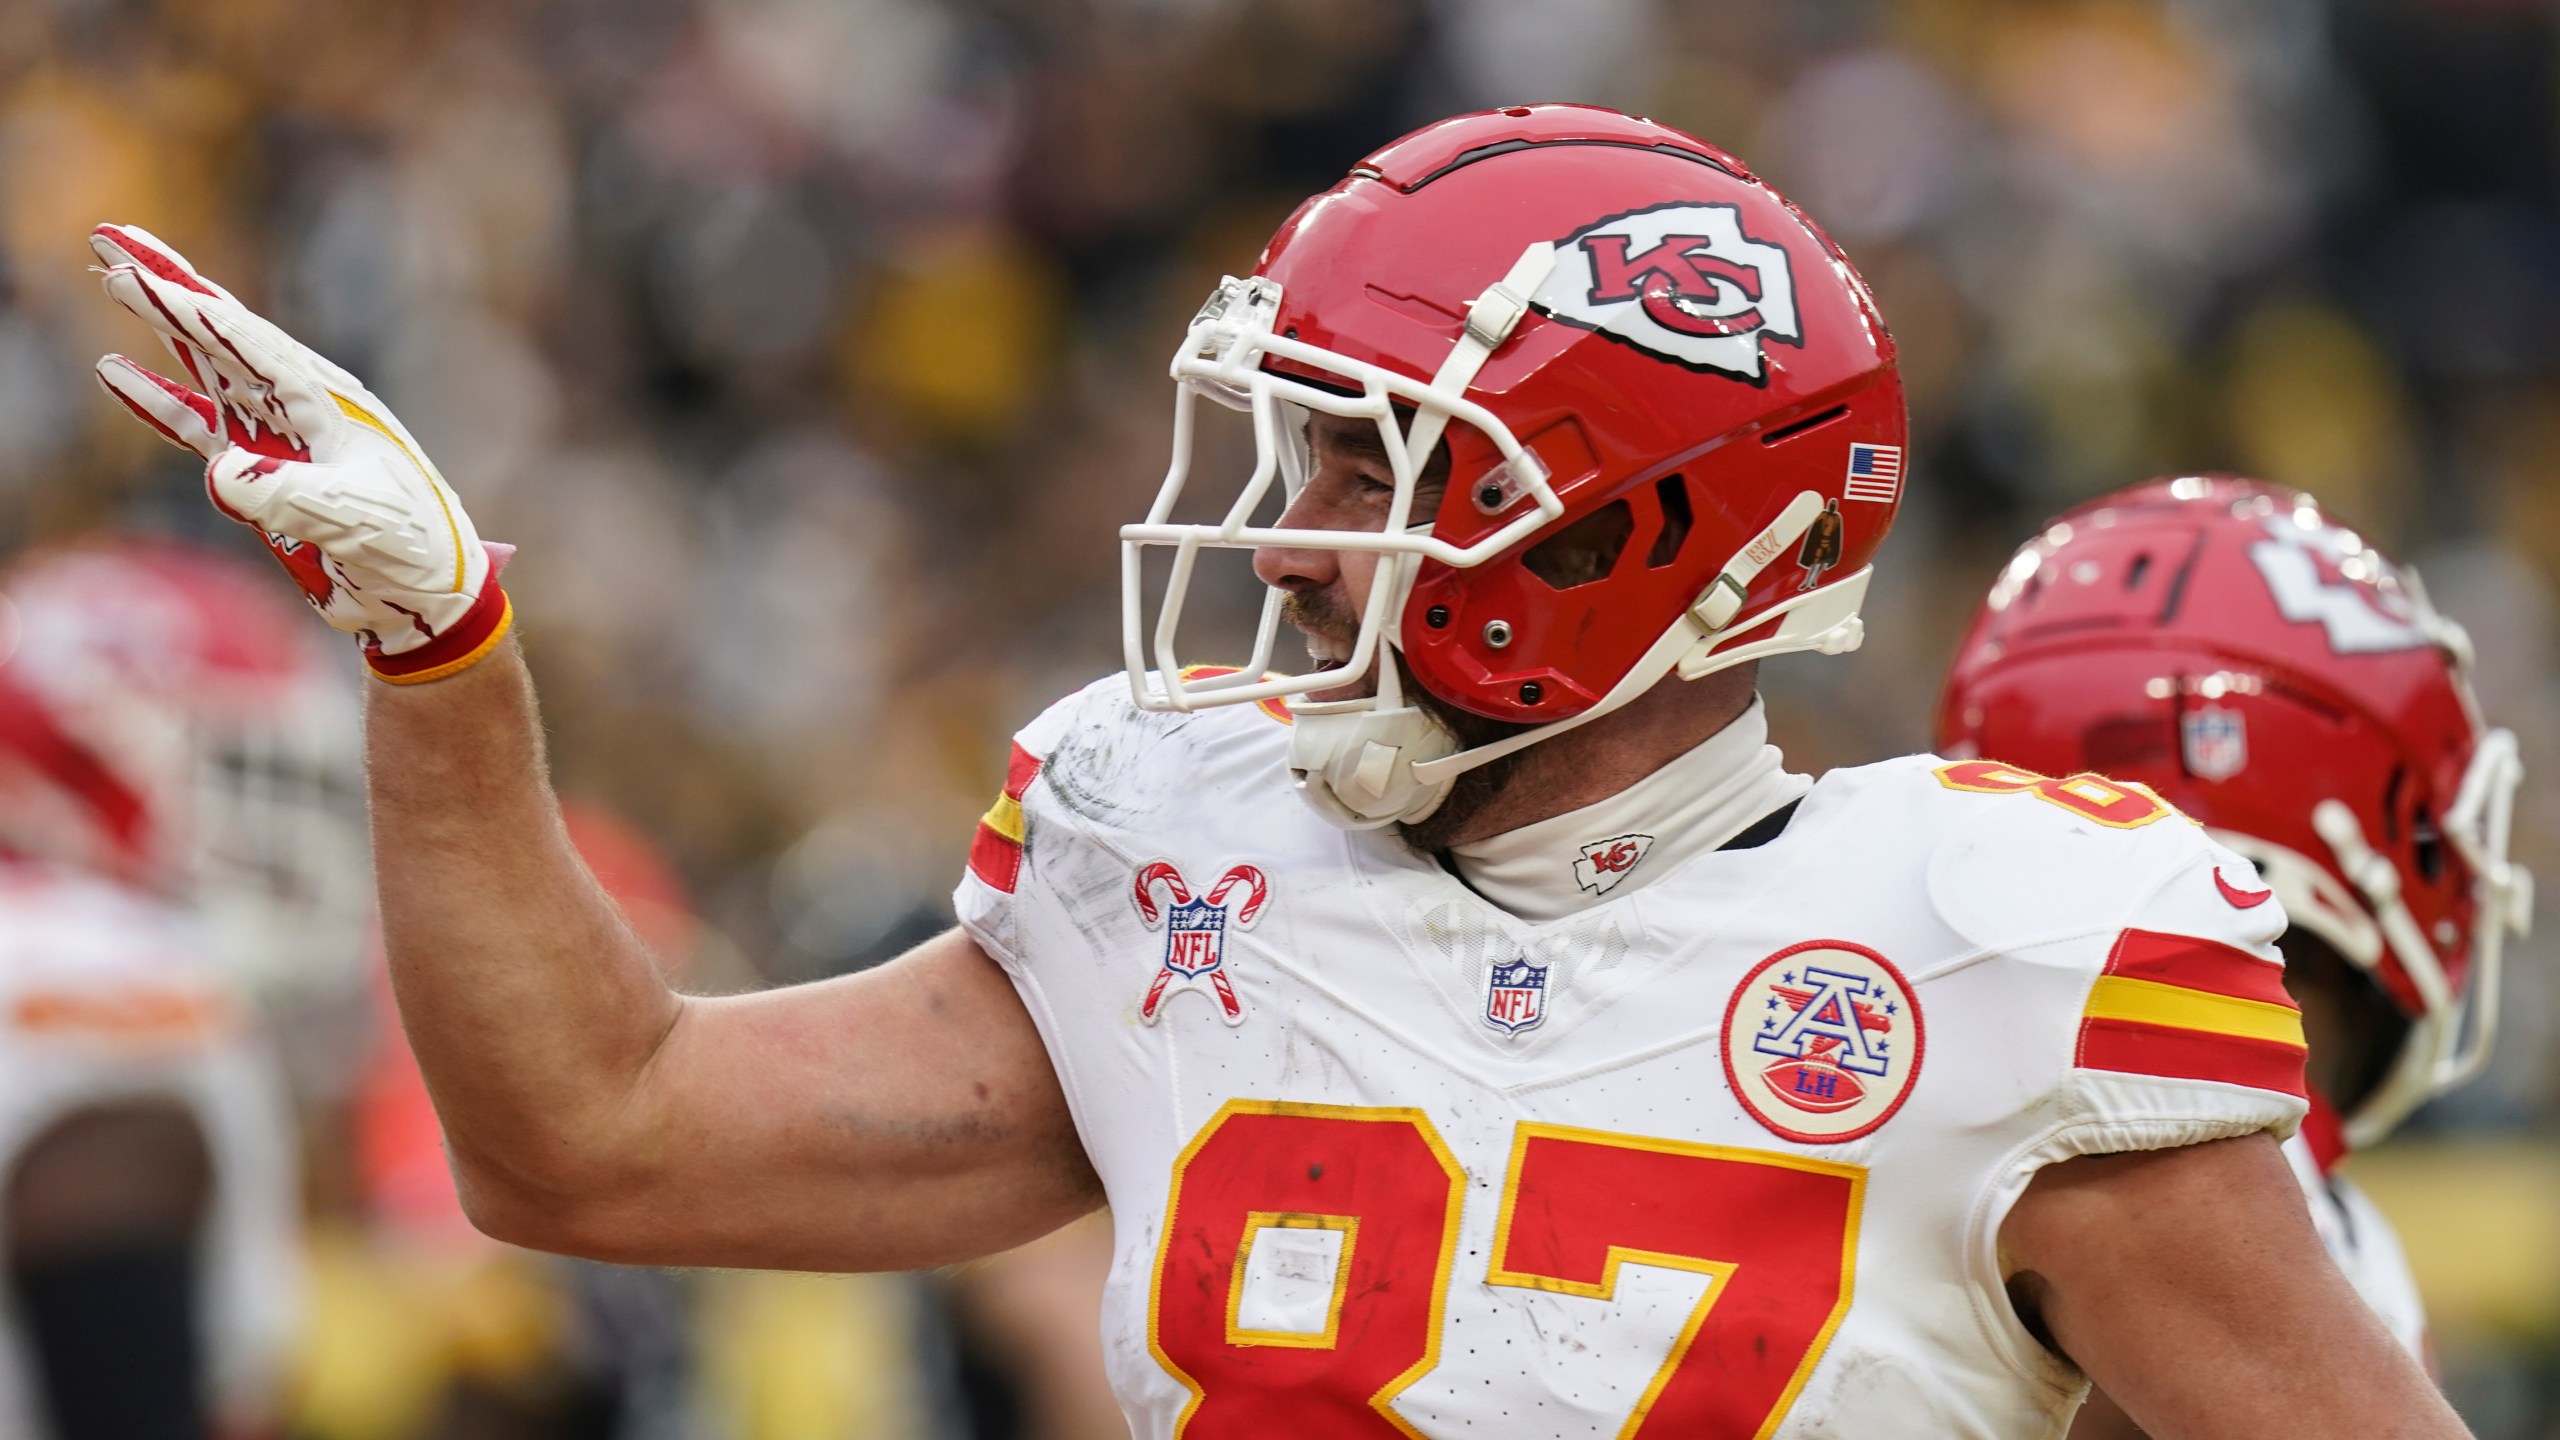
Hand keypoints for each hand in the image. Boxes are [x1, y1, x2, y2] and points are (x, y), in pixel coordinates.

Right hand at [89, 223, 512, 683]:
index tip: (141, 272)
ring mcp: (283, 436)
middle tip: (108, 234)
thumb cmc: (409, 550)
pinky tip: (116, 373)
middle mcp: (304, 407)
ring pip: (209, 366)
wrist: (430, 594)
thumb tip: (220, 471)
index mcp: (331, 404)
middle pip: (225, 334)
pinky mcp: (267, 471)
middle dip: (169, 288)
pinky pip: (201, 425)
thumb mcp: (357, 523)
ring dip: (161, 327)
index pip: (251, 343)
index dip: (194, 309)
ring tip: (112, 276)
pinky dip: (159, 400)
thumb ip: (291, 496)